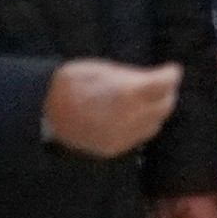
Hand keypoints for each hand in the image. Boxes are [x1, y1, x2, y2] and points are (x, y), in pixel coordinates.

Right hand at [43, 59, 181, 157]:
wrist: (44, 110)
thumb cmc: (73, 82)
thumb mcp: (105, 69)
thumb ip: (134, 77)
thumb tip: (156, 78)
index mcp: (128, 92)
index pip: (165, 84)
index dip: (171, 74)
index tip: (172, 69)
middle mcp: (130, 117)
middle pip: (165, 106)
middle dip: (167, 93)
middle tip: (164, 85)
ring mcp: (123, 135)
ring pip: (155, 124)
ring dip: (156, 111)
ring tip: (149, 101)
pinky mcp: (114, 148)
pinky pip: (138, 137)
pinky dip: (141, 126)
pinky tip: (133, 116)